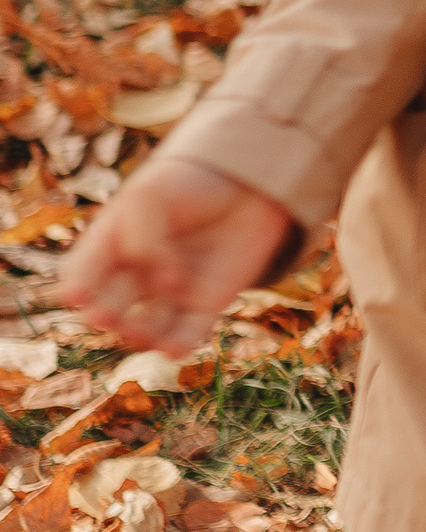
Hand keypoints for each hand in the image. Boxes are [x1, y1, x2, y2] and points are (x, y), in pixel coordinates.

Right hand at [58, 154, 296, 358]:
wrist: (241, 183)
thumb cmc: (186, 186)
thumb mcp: (151, 196)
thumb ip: (142, 236)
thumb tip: (163, 284)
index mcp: (109, 248)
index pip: (82, 277)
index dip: (78, 289)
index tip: (78, 296)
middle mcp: (134, 278)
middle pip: (109, 308)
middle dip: (106, 316)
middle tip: (109, 315)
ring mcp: (169, 294)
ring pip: (144, 329)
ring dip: (139, 337)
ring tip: (141, 333)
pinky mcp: (205, 305)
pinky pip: (187, 335)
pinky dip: (178, 346)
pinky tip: (172, 348)